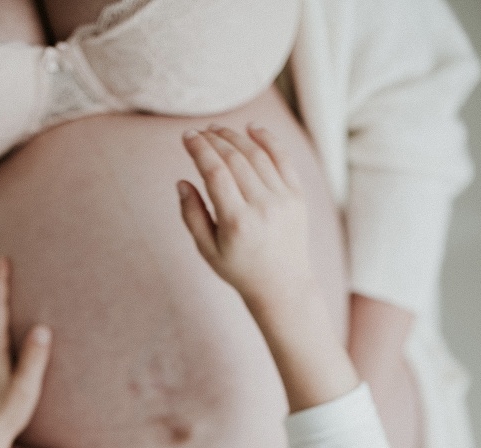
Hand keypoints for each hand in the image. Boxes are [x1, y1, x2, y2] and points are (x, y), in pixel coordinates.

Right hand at [180, 125, 357, 413]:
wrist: (283, 285)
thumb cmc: (240, 269)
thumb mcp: (207, 250)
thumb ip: (192, 215)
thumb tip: (182, 181)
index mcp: (236, 223)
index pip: (215, 172)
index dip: (199, 149)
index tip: (187, 137)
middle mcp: (262, 207)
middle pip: (235, 158)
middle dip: (214, 139)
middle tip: (199, 132)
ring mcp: (283, 200)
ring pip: (257, 155)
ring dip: (235, 137)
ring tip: (218, 130)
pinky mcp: (297, 196)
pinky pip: (282, 159)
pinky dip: (267, 139)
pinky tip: (251, 128)